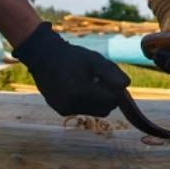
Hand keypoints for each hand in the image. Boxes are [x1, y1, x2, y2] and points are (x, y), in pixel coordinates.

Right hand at [13, 22, 129, 115]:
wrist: (43, 56)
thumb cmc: (72, 56)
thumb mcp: (95, 59)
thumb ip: (112, 72)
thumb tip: (126, 85)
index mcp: (81, 91)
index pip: (112, 102)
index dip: (115, 92)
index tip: (110, 80)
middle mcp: (71, 104)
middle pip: (104, 110)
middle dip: (107, 98)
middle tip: (100, 81)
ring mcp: (64, 109)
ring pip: (94, 112)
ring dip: (96, 101)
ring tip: (87, 83)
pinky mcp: (60, 110)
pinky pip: (81, 110)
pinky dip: (84, 102)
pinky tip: (76, 87)